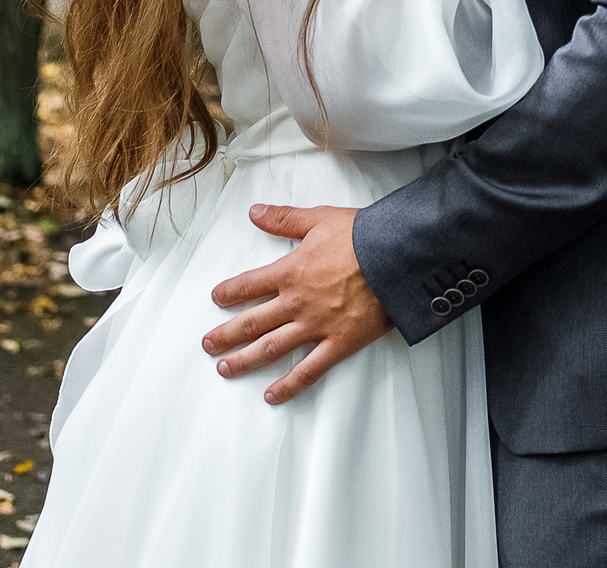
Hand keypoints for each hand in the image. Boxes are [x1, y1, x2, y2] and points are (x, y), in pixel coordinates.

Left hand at [203, 203, 393, 404]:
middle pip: (251, 323)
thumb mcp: (320, 218)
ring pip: (271, 349)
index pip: (249, 285)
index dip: (228, 292)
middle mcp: (296, 303)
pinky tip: (272, 395)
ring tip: (224, 369)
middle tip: (207, 345)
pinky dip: (289, 385)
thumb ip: (284, 219)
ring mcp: (316, 326)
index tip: (215, 298)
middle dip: (225, 335)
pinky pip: (309, 370)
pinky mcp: (339, 343)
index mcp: (290, 272)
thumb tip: (255, 212)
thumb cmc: (363, 236)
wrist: (399, 256)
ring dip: (244, 361)